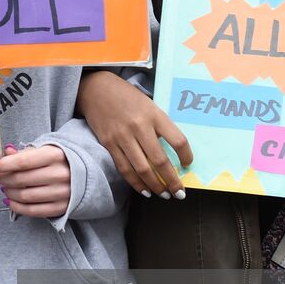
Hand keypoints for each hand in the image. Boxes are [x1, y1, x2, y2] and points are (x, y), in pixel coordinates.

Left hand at [0, 144, 70, 217]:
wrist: (86, 175)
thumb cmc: (60, 160)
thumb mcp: (45, 150)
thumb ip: (25, 152)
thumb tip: (6, 151)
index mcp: (55, 155)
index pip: (23, 161)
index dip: (4, 165)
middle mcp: (59, 174)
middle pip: (21, 179)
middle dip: (4, 179)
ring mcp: (61, 192)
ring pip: (25, 196)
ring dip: (9, 193)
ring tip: (4, 188)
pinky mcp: (61, 207)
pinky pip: (33, 211)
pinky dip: (17, 207)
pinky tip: (10, 201)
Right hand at [77, 71, 192, 198]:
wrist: (96, 89)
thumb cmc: (127, 97)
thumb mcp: (149, 105)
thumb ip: (159, 125)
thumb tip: (172, 150)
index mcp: (154, 115)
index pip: (177, 140)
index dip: (186, 155)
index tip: (188, 164)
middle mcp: (139, 127)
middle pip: (160, 160)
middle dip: (172, 181)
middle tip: (179, 193)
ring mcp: (122, 137)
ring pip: (142, 169)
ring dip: (155, 186)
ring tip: (164, 194)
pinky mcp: (109, 144)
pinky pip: (124, 169)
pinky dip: (136, 183)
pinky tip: (145, 190)